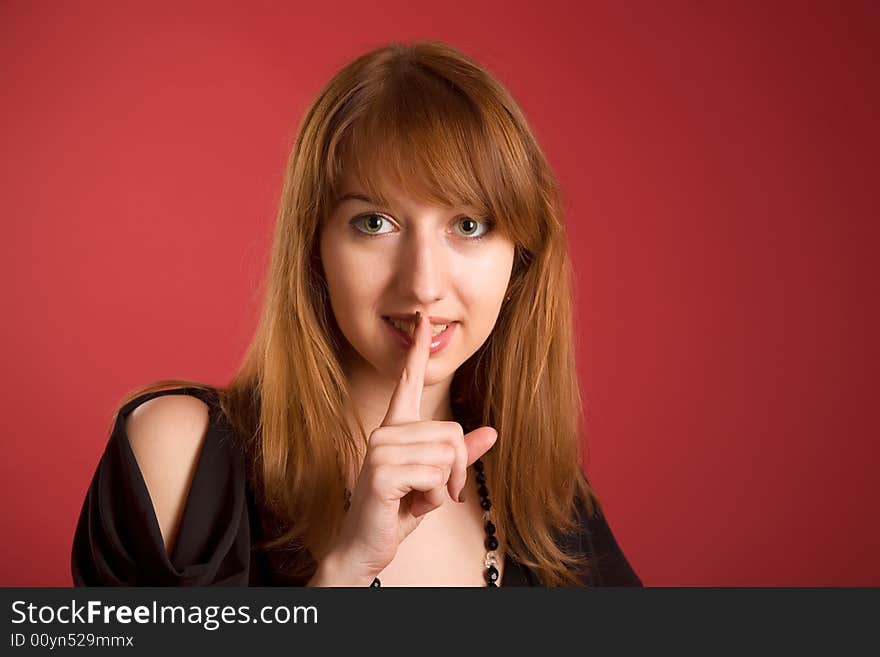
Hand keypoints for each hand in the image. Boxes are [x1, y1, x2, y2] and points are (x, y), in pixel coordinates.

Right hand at [319, 311, 497, 584]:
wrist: (365, 546)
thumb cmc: (397, 510)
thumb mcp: (435, 481)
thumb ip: (460, 456)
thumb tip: (491, 432)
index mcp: (395, 428)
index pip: (408, 382)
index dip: (417, 351)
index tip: (423, 318)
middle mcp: (386, 432)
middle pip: (452, 432)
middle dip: (456, 470)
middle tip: (438, 492)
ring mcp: (382, 450)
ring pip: (447, 454)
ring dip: (444, 488)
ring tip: (420, 499)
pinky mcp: (383, 472)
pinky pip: (435, 476)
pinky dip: (434, 499)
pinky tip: (411, 506)